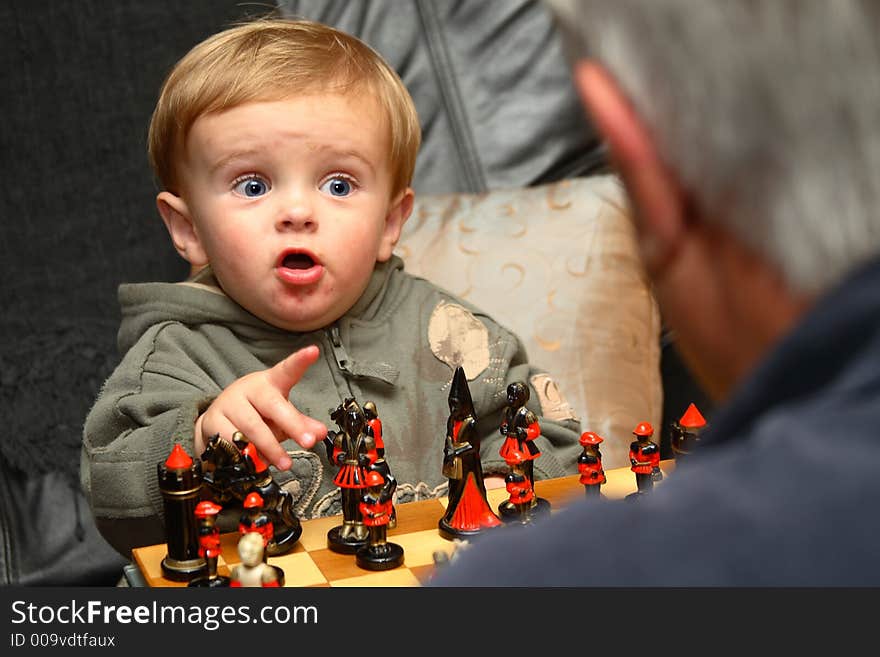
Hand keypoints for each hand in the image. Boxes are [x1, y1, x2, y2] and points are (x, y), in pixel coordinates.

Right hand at [194, 345, 327, 470]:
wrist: (218, 420)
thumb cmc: (257, 415)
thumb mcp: (281, 417)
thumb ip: (301, 424)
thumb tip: (320, 433)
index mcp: (271, 382)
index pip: (287, 369)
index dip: (300, 361)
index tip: (313, 351)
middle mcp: (250, 388)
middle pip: (273, 405)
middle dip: (293, 425)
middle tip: (308, 442)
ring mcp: (229, 403)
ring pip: (253, 428)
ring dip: (271, 449)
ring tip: (285, 463)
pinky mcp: (213, 420)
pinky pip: (233, 442)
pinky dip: (248, 456)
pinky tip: (257, 463)